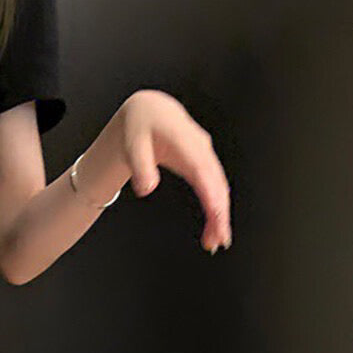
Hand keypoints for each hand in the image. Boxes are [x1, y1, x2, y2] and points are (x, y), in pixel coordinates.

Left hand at [117, 89, 231, 252]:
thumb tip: (146, 190)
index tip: (217, 215)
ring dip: (220, 214)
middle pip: (216, 183)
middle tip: (218, 241)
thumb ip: (140, 167)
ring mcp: (205, 155)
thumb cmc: (140, 126)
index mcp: (185, 142)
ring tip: (216, 241)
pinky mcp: (204, 163)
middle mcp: (200, 148)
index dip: (212, 193)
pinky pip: (214, 187)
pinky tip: (214, 225)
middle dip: (220, 213)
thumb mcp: (133, 145)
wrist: (149, 112)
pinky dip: (216, 207)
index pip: (202, 171)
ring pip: (218, 187)